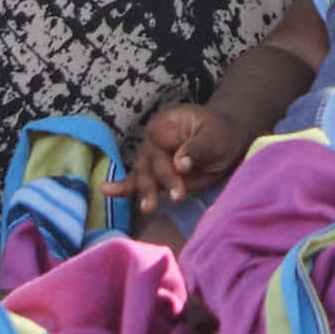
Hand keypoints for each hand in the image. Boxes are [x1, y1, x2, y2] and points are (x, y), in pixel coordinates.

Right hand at [127, 98, 236, 219]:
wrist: (227, 140)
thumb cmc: (221, 133)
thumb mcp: (214, 137)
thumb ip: (196, 149)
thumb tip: (180, 164)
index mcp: (165, 126)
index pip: (158, 147)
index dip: (168, 164)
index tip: (182, 172)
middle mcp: (153, 142)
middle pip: (149, 165)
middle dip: (162, 182)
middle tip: (178, 196)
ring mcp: (151, 159)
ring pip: (142, 177)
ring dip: (145, 192)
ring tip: (148, 207)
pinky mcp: (156, 177)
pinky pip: (137, 182)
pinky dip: (123, 189)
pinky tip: (106, 191)